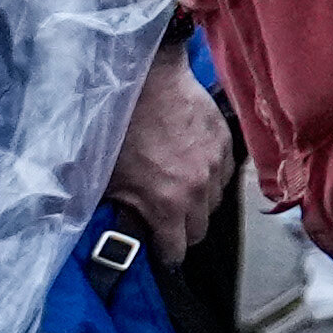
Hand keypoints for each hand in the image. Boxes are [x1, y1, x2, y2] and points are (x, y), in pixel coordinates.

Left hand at [104, 54, 234, 248]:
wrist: (147, 78)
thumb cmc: (119, 127)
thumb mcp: (105, 176)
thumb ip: (116, 210)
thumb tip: (114, 232)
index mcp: (167, 203)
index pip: (176, 250)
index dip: (164, 254)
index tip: (157, 250)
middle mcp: (199, 189)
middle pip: (199, 230)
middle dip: (182, 230)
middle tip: (165, 219)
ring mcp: (217, 165)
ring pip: (215, 202)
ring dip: (199, 204)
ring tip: (180, 191)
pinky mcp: (227, 143)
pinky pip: (225, 175)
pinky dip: (212, 178)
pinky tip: (195, 168)